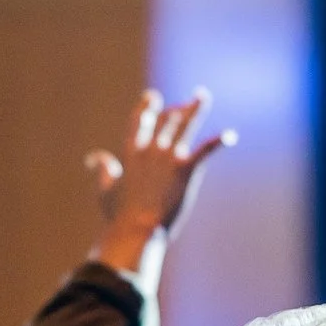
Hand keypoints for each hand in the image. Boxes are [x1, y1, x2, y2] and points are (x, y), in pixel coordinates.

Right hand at [85, 88, 234, 274]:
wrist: (137, 229)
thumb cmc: (119, 216)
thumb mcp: (105, 189)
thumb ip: (103, 168)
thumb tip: (94, 156)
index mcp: (131, 153)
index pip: (138, 121)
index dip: (146, 107)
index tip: (153, 97)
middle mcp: (151, 149)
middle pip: (165, 120)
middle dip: (176, 109)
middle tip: (185, 103)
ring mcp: (169, 157)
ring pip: (185, 125)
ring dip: (195, 109)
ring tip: (202, 95)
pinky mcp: (186, 169)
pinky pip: (205, 150)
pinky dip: (219, 141)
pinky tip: (230, 135)